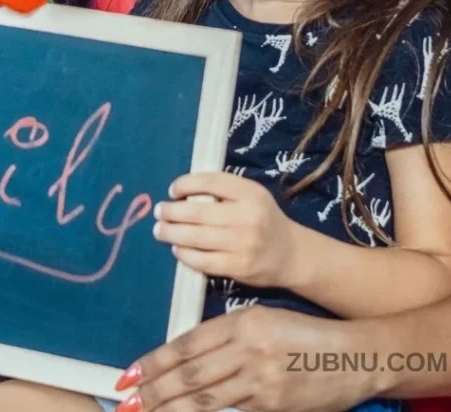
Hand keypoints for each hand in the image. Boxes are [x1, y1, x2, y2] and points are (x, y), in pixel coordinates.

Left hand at [114, 305, 380, 411]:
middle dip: (155, 390)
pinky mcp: (274, 406)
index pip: (186, 344)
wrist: (352, 355)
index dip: (155, 362)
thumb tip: (183, 359)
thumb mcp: (259, 320)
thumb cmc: (301, 334)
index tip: (130, 374)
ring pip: (206, 399)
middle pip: (191, 374)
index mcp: (240, 321)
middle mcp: (248, 349)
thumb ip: (223, 337)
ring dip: (171, 408)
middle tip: (127, 401)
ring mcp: (262, 381)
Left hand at [153, 172, 300, 288]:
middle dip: (172, 212)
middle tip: (159, 211)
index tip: (172, 190)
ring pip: (198, 238)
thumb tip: (181, 192)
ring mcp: (244, 244)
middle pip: (199, 213)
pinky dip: (186, 255)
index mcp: (251, 193)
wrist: (291, 254)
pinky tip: (177, 249)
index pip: (211, 182)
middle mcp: (249, 217)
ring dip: (173, 233)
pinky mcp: (239, 267)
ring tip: (160, 230)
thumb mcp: (251, 195)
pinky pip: (204, 261)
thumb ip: (223, 190)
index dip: (186, 184)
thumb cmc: (262, 218)